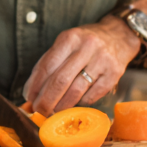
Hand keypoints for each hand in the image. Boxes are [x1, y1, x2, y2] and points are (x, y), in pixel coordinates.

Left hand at [23, 16, 139, 115]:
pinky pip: (92, 96)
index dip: (35, 85)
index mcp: (70, 38)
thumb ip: (50, 62)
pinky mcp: (114, 74)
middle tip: (38, 110)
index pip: (47, 66)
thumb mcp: (67, 43)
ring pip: (76, 91)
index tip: (28, 97)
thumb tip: (32, 90)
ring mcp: (102, 61)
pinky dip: (80, 103)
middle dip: (46, 100)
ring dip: (61, 105)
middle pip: (60, 80)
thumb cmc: (85, 43)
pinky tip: (75, 103)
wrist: (118, 36)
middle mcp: (87, 47)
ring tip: (53, 111)